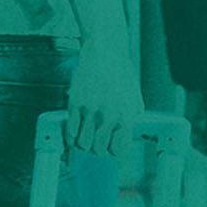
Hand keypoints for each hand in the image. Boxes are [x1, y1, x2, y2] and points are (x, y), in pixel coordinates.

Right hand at [65, 35, 142, 156]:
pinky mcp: (75, 104)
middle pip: (99, 150)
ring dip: (84, 145)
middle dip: (98, 150)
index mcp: (126, 117)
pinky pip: (70, 132)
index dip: (115, 152)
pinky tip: (74, 133)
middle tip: (97, 143)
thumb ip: (132, 121)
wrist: (105, 54)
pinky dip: (71, 138)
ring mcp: (90, 111)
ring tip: (86, 138)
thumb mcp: (135, 100)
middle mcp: (108, 117)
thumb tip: (127, 138)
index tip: (112, 149)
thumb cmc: (122, 76)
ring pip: (83, 144)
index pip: (119, 150)